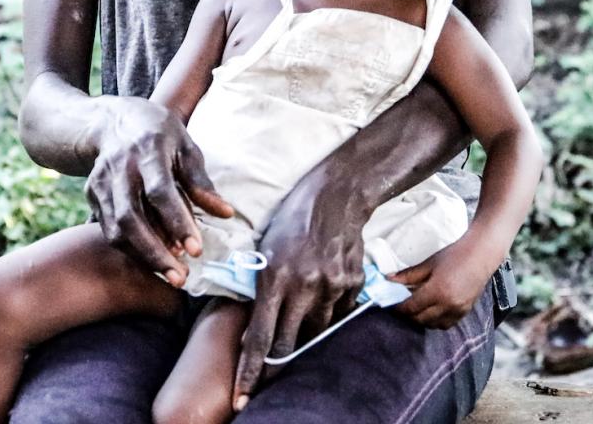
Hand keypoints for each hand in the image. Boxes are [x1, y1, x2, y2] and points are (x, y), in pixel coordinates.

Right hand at [87, 97, 233, 284]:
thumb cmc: (158, 133)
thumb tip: (226, 214)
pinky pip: (109, 230)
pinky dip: (131, 249)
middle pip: (131, 218)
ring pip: (117, 229)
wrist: (111, 121)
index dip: (178, 222)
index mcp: (148, 150)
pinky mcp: (91, 195)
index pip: (160, 192)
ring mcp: (101, 183)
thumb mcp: (185, 147)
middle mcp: (120, 168)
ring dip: (143, 256)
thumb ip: (201, 183)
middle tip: (180, 277)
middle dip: (155, 252)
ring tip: (170, 274)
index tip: (196, 250)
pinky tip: (153, 260)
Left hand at [233, 178, 366, 408]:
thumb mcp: (266, 249)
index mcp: (275, 277)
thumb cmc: (292, 219)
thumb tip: (256, 329)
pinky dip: (327, 313)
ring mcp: (332, 287)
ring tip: (299, 314)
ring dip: (303, 333)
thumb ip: (262, 288)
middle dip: (274, 367)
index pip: (260, 337)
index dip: (249, 372)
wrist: (337, 193)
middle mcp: (304, 286)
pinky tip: (322, 292)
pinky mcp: (352, 284)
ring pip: (315, 332)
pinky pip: (337, 315)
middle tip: (263, 383)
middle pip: (288, 344)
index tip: (240, 398)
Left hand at [388, 243, 496, 328]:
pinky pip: (445, 324)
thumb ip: (408, 275)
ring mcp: (458, 310)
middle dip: (408, 315)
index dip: (399, 308)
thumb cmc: (454, 255)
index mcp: (437, 290)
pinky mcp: (464, 312)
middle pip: (420, 319)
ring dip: (421, 320)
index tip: (391, 305)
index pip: (411, 307)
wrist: (480, 256)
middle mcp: (448, 304)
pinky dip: (435, 321)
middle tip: (402, 306)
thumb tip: (388, 280)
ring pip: (432, 325)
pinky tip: (431, 311)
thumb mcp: (429, 264)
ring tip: (416, 308)